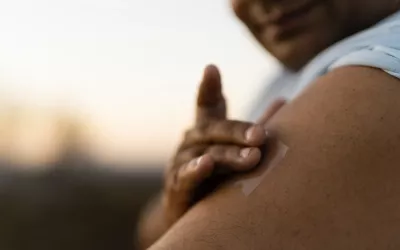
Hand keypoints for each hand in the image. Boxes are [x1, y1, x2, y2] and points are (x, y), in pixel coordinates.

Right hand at [137, 65, 284, 248]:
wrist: (188, 215)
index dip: (208, 89)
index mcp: (205, 131)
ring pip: (206, 153)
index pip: (206, 106)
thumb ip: (254, 127)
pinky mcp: (176, 187)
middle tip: (261, 135)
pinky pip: (185, 177)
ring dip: (229, 154)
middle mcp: (191, 143)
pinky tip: (207, 164)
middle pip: (214, 130)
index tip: (211, 69)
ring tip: (253, 156)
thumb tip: (283, 100)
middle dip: (238, 131)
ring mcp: (181, 163)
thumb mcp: (232, 149)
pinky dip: (195, 170)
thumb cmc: (216, 177)